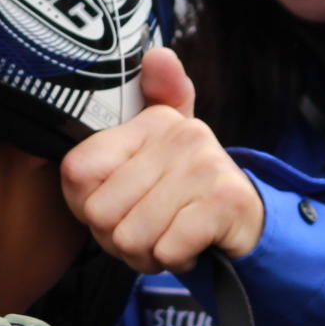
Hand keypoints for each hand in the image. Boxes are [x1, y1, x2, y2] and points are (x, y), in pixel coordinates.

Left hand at [61, 47, 265, 273]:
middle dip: (118, 238)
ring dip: (147, 254)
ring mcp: (206, 164)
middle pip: (100, 212)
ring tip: (171, 237)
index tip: (122, 204)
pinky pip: (166, 250)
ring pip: (131, 237)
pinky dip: (176, 260)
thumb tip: (149, 65)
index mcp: (151, 120)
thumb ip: (104, 148)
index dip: (88, 206)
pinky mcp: (226, 200)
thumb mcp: (138, 168)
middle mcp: (181, 132)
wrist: (246, 224)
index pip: (78, 173)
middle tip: (151, 229)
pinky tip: (193, 246)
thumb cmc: (178, 198)